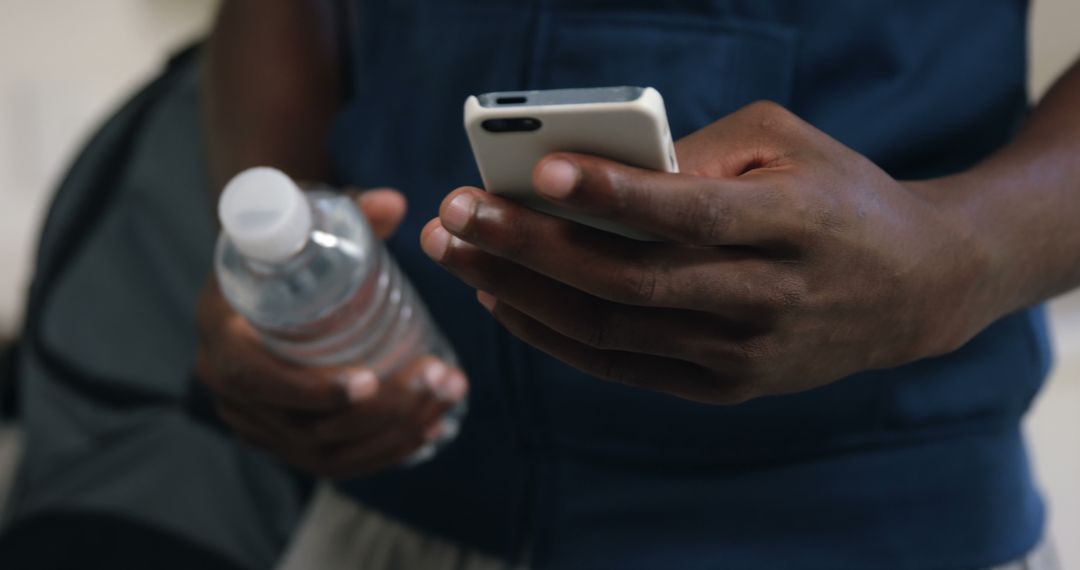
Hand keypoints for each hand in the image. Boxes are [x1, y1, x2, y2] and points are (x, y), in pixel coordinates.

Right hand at [196, 189, 467, 477]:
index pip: (256, 378)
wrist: (266, 276)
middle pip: (306, 427)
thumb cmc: (287, 247)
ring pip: (328, 453)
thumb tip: (393, 204)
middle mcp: (232, 391)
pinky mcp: (286, 439)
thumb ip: (349, 211)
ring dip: (395, 432)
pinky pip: (335, 462)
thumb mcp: (308, 223)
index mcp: (222, 336)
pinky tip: (430, 427)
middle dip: (381, 412)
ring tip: (446, 394)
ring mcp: (260, 422)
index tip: (368, 381)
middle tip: (436, 378)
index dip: (311, 389)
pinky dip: (386, 451)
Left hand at [421, 101, 994, 404]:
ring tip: (460, 254)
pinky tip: (504, 301)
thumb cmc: (837, 195)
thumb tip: (593, 177)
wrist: (913, 288)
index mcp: (795, 223)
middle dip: (531, 248)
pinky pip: (623, 366)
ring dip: (523, 293)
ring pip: (613, 330)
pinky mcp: (727, 387)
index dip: (613, 196)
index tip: (538, 171)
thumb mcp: (786, 144)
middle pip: (630, 281)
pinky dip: (556, 335)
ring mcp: (745, 353)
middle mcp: (769, 297)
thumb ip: (695, 154)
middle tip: (456, 215)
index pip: (688, 215)